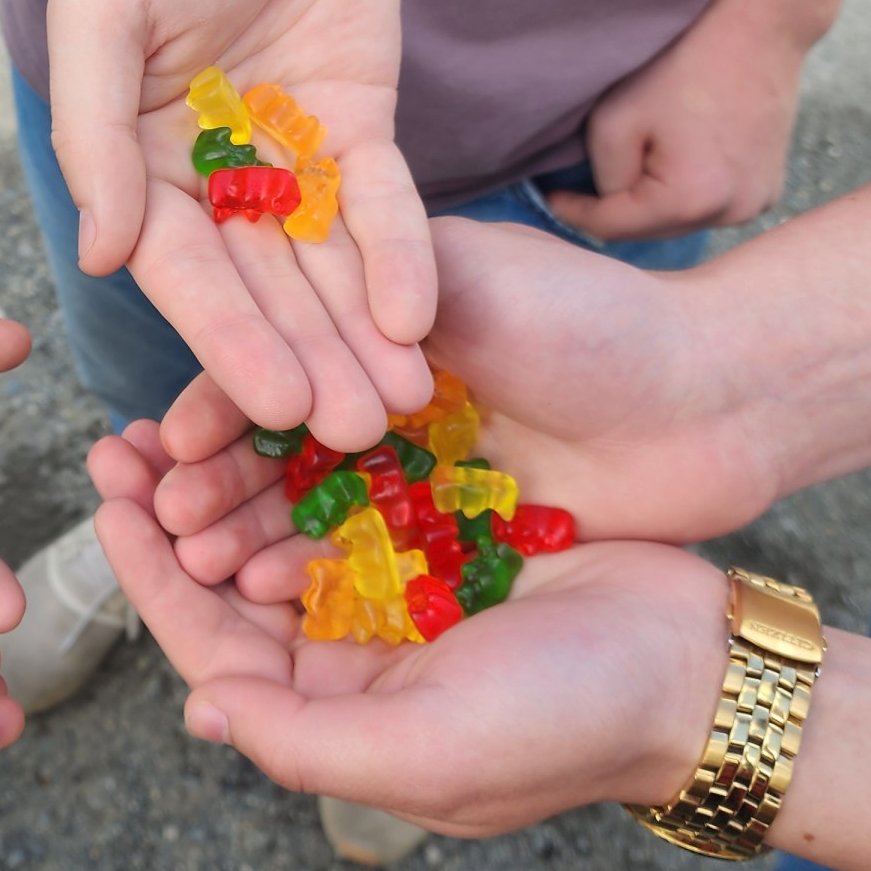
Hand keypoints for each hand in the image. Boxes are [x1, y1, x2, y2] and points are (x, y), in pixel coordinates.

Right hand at [47, 0, 437, 450]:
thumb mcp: (103, 10)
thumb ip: (95, 130)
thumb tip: (106, 255)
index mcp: (140, 171)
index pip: (186, 276)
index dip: (230, 342)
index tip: (270, 406)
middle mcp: (213, 183)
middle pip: (265, 291)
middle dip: (308, 361)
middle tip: (350, 433)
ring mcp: (290, 162)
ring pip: (328, 268)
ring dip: (359, 338)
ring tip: (397, 406)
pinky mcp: (358, 132)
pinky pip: (381, 207)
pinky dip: (401, 260)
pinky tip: (419, 318)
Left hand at [88, 426, 727, 832]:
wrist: (696, 668)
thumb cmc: (566, 723)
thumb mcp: (427, 753)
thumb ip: (305, 742)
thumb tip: (198, 708)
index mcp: (335, 714)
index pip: (209, 645)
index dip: (148, 576)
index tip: (106, 502)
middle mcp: (350, 653)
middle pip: (230, 575)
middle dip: (170, 509)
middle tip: (120, 438)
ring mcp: (394, 587)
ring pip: (279, 520)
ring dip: (227, 470)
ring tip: (176, 411)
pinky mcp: (441, 527)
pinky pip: (349, 482)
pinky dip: (304, 445)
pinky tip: (273, 394)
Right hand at [150, 216, 778, 567]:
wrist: (716, 399)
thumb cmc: (594, 322)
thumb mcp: (469, 276)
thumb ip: (368, 289)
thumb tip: (257, 320)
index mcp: (372, 327)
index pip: (263, 369)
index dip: (209, 407)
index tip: (160, 444)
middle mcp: (379, 401)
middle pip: (267, 447)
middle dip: (206, 483)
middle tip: (154, 518)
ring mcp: (412, 473)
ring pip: (302, 510)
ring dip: (242, 535)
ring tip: (196, 563)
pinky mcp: (449, 534)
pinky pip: (362, 559)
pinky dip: (310, 574)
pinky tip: (266, 594)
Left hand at [546, 6, 806, 240]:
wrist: (756, 25)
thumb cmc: (681, 64)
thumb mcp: (615, 120)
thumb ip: (603, 176)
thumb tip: (608, 199)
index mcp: (691, 199)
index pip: (615, 227)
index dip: (575, 212)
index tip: (549, 198)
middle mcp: (731, 213)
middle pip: (651, 231)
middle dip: (618, 211)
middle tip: (582, 187)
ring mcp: (756, 204)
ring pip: (681, 221)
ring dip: (654, 205)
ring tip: (633, 170)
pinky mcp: (769, 188)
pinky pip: (711, 206)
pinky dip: (687, 194)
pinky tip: (675, 163)